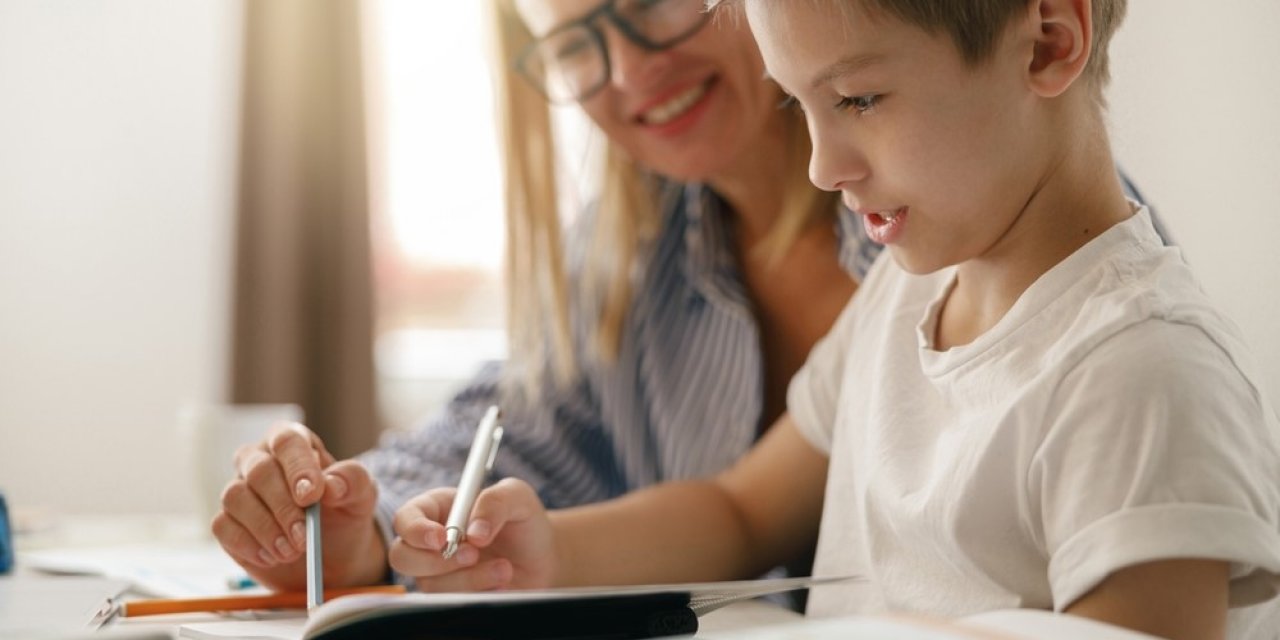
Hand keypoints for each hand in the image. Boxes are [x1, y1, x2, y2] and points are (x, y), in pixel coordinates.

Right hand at [210, 422, 386, 590]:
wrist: (333, 556)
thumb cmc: (344, 514)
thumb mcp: (361, 496)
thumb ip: (353, 482)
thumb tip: (331, 484)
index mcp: (295, 444)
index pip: (287, 440)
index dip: (297, 465)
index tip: (311, 495)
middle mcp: (261, 460)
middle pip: (258, 470)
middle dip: (283, 506)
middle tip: (305, 537)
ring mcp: (240, 490)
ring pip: (235, 497)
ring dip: (265, 528)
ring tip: (292, 551)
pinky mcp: (227, 522)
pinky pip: (223, 525)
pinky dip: (248, 544)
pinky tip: (272, 557)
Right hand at [389, 478, 556, 591]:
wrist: (542, 556)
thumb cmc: (522, 519)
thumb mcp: (516, 496)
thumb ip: (494, 502)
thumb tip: (473, 532)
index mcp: (436, 508)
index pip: (406, 519)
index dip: (416, 530)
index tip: (442, 538)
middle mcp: (429, 542)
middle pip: (403, 557)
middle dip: (436, 560)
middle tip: (473, 554)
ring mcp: (437, 572)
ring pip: (429, 584)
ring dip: (468, 579)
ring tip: (504, 568)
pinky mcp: (452, 595)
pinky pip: (450, 602)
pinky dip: (478, 594)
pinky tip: (502, 583)